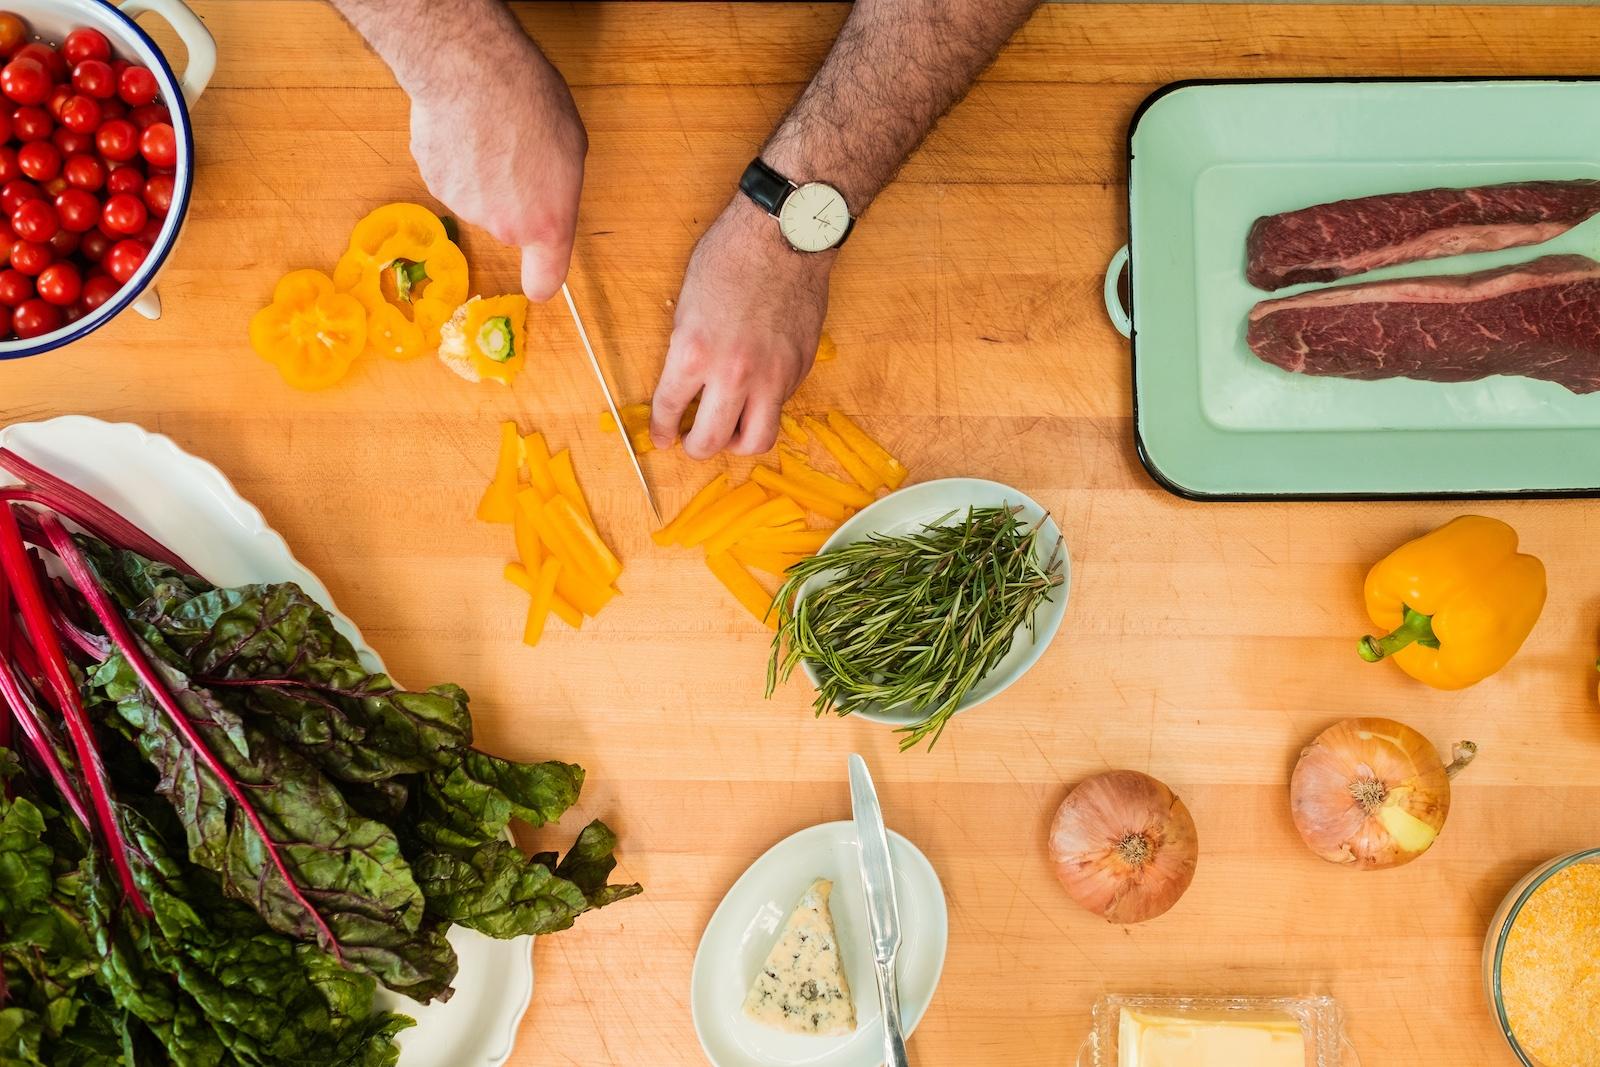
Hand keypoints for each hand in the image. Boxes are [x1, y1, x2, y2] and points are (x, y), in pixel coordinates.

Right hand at [404, 36, 585, 300]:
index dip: (541, 279)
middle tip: (521, 153)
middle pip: (509, 224)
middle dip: (515, 198)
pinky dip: (457, 157)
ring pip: (478, 198)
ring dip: (484, 174)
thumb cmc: (531, 102)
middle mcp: (503, 226)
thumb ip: (558, 189)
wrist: (471, 71)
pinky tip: (464, 127)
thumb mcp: (572, 147)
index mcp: (546, 222)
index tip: (539, 280)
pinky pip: (452, 175)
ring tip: (492, 132)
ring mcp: (463, 206)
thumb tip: (547, 195)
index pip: (545, 279)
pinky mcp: (432, 182)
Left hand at [651, 199, 831, 457]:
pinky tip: (756, 391)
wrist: (784, 236)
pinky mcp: (799, 370)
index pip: (670, 411)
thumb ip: (687, 353)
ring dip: (736, 442)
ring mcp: (771, 376)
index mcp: (694, 353)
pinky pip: (779, 408)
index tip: (662, 438)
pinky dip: (764, 408)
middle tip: (692, 442)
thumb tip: (687, 387)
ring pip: (755, 440)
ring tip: (729, 429)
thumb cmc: (731, 257)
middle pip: (711, 441)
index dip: (662, 430)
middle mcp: (733, 373)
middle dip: (696, 448)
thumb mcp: (688, 305)